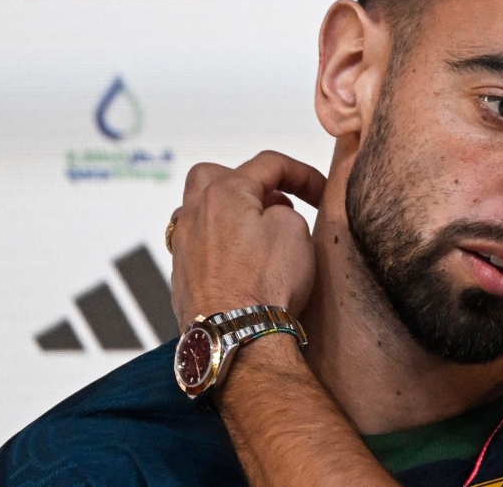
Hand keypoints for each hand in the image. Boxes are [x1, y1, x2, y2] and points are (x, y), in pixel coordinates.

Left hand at [168, 151, 326, 329]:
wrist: (238, 339)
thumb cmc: (265, 286)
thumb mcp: (295, 231)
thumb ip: (284, 210)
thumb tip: (272, 216)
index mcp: (224, 193)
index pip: (268, 163)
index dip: (302, 173)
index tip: (320, 191)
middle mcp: (195, 214)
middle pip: (215, 176)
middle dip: (247, 181)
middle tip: (274, 201)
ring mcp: (183, 246)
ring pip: (200, 210)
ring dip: (229, 213)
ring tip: (257, 231)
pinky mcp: (182, 277)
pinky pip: (199, 245)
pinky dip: (220, 244)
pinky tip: (242, 261)